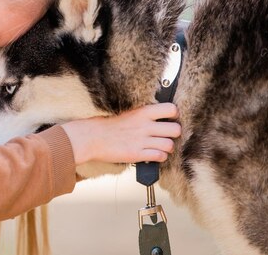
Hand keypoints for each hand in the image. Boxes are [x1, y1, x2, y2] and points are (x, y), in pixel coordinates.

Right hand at [61, 103, 180, 164]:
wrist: (92, 137)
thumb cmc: (108, 125)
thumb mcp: (128, 114)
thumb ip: (144, 116)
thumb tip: (160, 118)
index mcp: (143, 112)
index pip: (171, 109)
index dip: (174, 115)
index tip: (169, 119)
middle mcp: (145, 125)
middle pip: (175, 129)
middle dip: (173, 134)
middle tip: (166, 135)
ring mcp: (142, 140)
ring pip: (170, 145)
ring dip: (167, 147)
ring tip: (160, 147)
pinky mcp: (138, 154)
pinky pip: (160, 156)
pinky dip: (160, 157)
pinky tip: (153, 155)